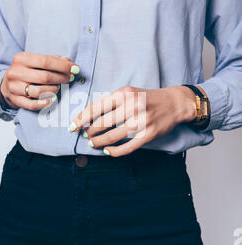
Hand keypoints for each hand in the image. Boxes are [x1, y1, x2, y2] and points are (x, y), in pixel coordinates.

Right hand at [0, 52, 79, 110]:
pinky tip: (51, 100)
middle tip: (70, 79)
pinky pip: (31, 104)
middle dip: (61, 78)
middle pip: (44, 77)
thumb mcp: (36, 62)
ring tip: (58, 88)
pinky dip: (44, 103)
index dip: (62, 66)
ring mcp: (14, 87)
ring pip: (38, 91)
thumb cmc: (26, 71)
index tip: (75, 69)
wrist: (6, 84)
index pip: (45, 61)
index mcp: (21, 58)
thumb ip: (52, 60)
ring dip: (53, 91)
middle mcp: (15, 72)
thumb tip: (68, 61)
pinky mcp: (14, 100)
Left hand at [68, 85, 196, 156]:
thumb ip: (110, 102)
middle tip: (84, 135)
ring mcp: (141, 121)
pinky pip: (127, 147)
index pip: (96, 108)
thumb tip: (88, 117)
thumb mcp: (128, 92)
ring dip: (98, 142)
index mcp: (124, 94)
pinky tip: (107, 151)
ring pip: (112, 136)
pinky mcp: (148, 134)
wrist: (173, 103)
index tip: (72, 127)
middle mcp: (132, 106)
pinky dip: (114, 151)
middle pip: (101, 123)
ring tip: (92, 143)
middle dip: (89, 132)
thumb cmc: (146, 98)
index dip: (81, 119)